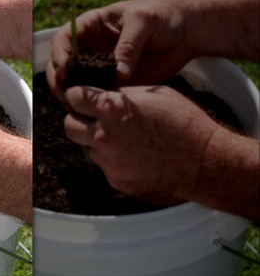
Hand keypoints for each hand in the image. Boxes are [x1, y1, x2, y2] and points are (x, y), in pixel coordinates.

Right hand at [47, 0, 193, 98]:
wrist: (185, 32)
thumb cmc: (162, 16)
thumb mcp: (143, 21)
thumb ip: (128, 45)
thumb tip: (118, 73)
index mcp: (89, 26)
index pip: (62, 40)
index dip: (58, 55)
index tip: (64, 70)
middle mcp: (89, 47)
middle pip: (62, 65)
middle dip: (60, 80)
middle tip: (67, 94)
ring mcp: (99, 67)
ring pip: (76, 84)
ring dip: (73, 95)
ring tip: (79, 107)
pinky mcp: (113, 82)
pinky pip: (97, 94)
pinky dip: (93, 103)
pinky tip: (97, 111)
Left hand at [61, 84, 220, 205]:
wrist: (206, 163)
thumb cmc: (185, 123)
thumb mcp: (154, 94)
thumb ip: (122, 94)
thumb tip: (102, 95)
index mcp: (111, 109)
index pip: (73, 97)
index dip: (77, 96)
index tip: (81, 98)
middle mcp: (103, 136)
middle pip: (69, 125)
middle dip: (78, 120)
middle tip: (93, 119)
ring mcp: (108, 161)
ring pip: (88, 147)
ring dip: (99, 142)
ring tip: (127, 140)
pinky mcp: (116, 180)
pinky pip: (105, 166)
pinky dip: (115, 161)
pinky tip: (136, 157)